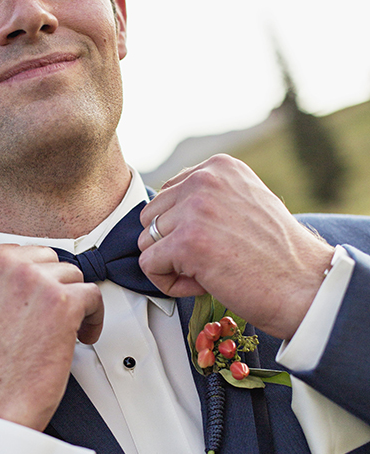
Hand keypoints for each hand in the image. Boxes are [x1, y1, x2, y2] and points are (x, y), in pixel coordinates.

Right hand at [0, 245, 103, 430]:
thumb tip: (28, 271)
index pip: (20, 252)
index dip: (35, 281)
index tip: (37, 305)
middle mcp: (0, 263)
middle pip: (49, 259)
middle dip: (54, 288)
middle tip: (52, 320)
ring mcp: (32, 279)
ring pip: (73, 275)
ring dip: (74, 303)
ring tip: (65, 332)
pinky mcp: (62, 302)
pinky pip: (93, 295)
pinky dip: (93, 318)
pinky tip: (80, 338)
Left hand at [137, 154, 333, 339]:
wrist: (304, 286)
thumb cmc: (278, 254)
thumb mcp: (245, 201)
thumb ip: (209, 195)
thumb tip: (166, 208)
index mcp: (219, 166)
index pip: (168, 195)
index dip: (184, 227)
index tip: (217, 241)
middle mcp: (205, 180)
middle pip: (152, 217)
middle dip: (173, 245)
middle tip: (212, 259)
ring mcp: (195, 210)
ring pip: (148, 242)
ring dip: (172, 265)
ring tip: (210, 271)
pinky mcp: (187, 243)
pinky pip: (149, 266)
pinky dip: (168, 283)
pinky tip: (201, 284)